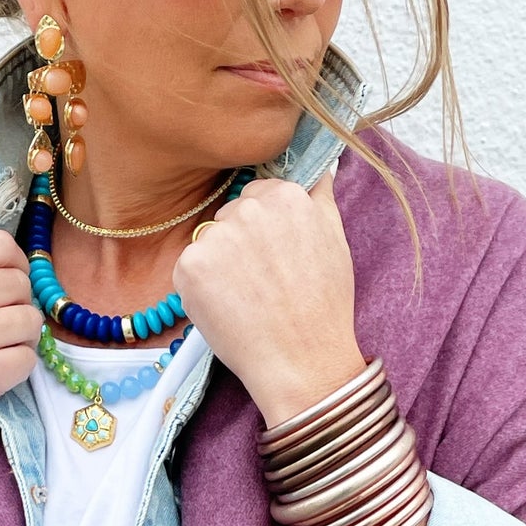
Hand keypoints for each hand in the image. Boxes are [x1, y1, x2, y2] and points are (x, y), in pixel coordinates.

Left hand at [171, 172, 364, 426]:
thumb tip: (321, 164)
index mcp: (286, 195)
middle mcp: (248, 208)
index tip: (277, 258)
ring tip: (248, 298)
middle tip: (264, 283)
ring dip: (219, 265)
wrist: (302, 361)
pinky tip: (228, 308)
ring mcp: (216, 236)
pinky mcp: (189, 265)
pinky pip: (190, 268)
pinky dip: (201, 288)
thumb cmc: (324, 307)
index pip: (259, 196)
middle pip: (231, 215)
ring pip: (210, 241)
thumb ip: (321, 196)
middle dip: (241, 243)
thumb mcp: (336, 240)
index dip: (267, 231)